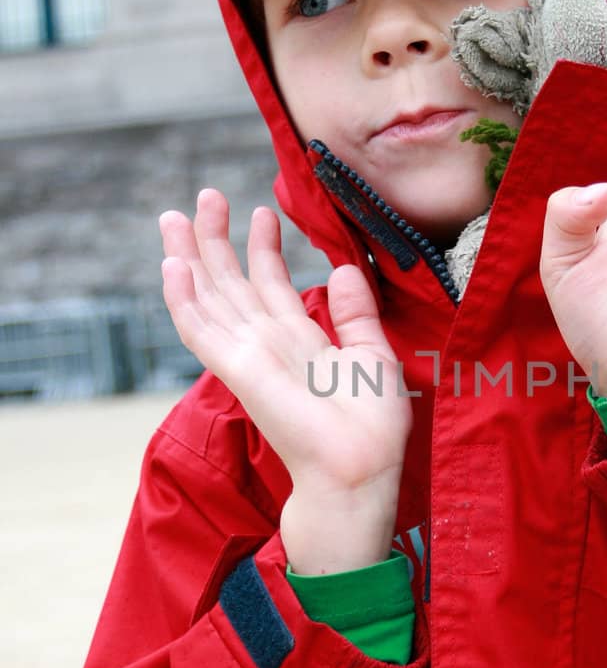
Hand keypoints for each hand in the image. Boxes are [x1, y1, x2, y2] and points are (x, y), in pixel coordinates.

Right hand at [160, 190, 411, 571]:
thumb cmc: (371, 428)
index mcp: (299, 342)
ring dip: (190, 256)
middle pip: (230, 284)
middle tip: (205, 196)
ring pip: (208, 298)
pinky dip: (183, 298)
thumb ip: (355, 315)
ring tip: (178, 214)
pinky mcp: (238, 370)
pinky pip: (200, 330)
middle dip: (215, 240)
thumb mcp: (373, 356)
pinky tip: (173, 266)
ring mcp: (248, 357)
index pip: (270, 287)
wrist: (360, 470)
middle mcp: (268, 345)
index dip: (264, 248)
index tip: (264, 211)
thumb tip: (341, 269)